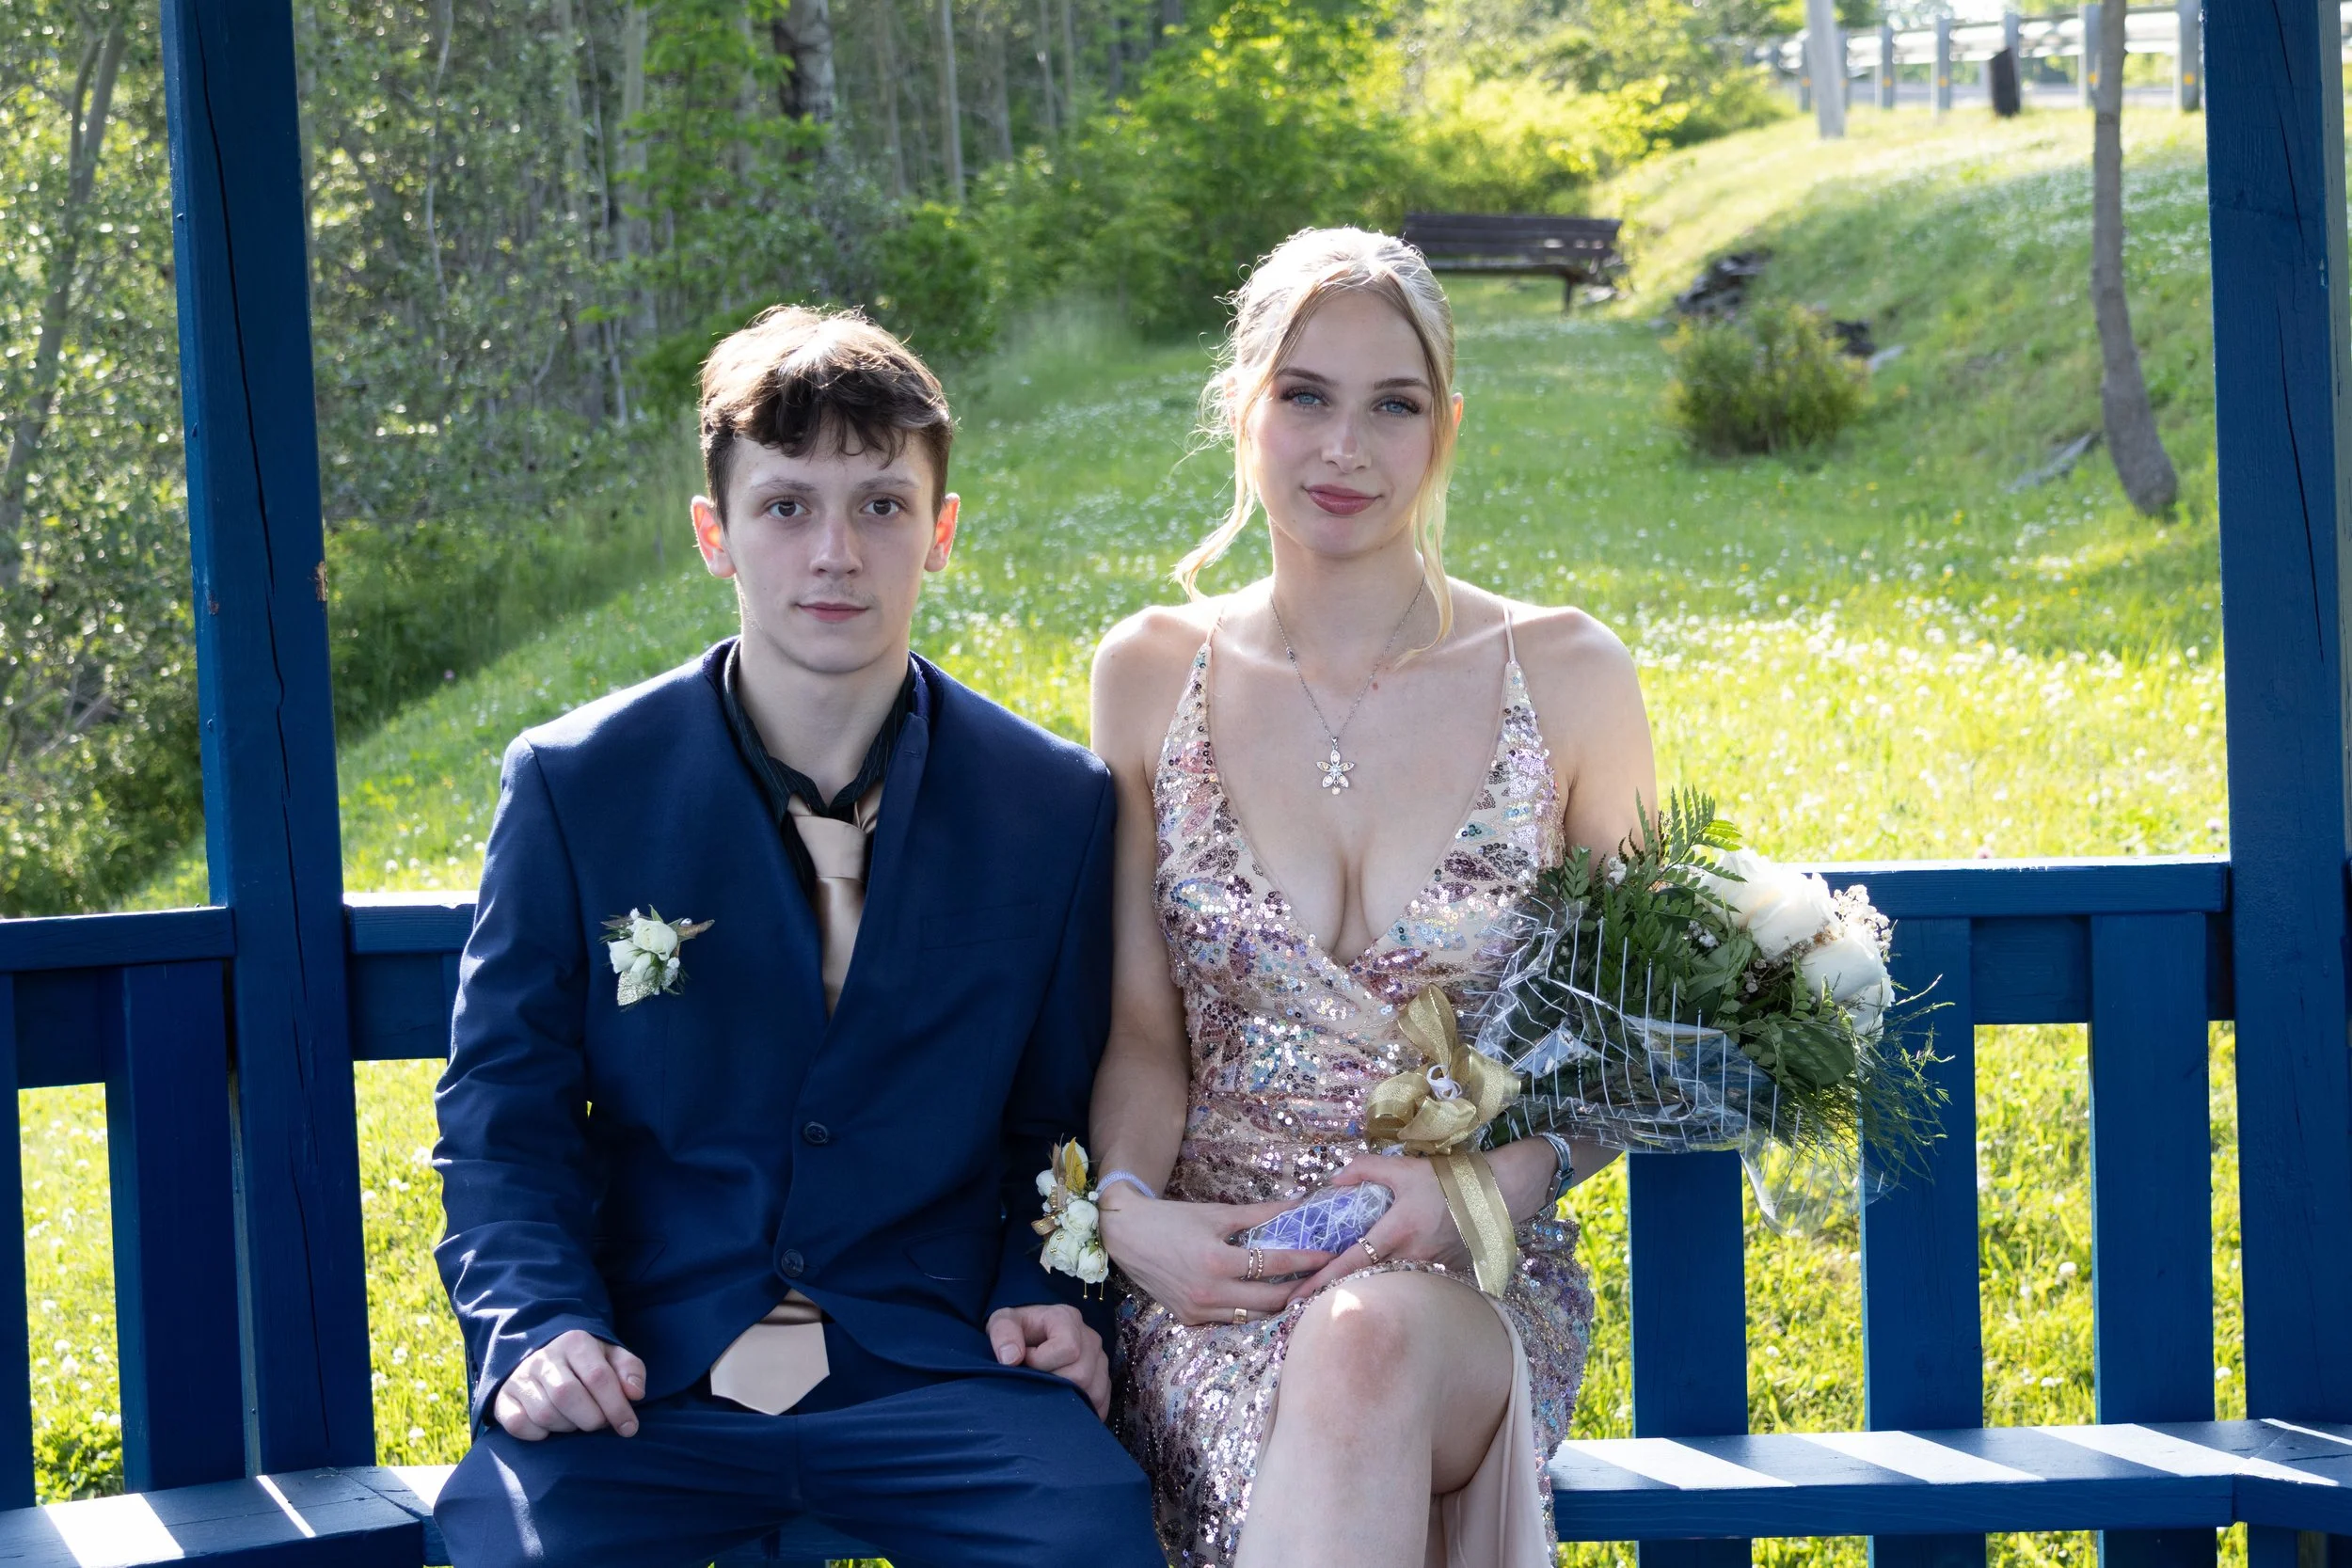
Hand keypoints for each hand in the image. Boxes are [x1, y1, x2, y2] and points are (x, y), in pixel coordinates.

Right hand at [493, 1328, 646, 1440]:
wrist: (542, 1352)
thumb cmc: (586, 1361)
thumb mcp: (612, 1357)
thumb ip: (630, 1370)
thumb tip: (635, 1393)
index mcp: (575, 1342)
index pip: (598, 1377)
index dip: (617, 1407)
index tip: (629, 1428)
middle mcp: (544, 1357)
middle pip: (568, 1396)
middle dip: (591, 1419)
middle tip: (599, 1423)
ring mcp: (520, 1377)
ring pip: (544, 1413)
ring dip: (566, 1427)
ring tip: (576, 1421)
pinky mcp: (502, 1397)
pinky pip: (517, 1424)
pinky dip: (536, 1434)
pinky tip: (550, 1429)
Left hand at [988, 1304, 1111, 1418]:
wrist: (1030, 1333)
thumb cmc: (1017, 1329)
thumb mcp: (1001, 1322)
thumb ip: (1002, 1334)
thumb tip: (1011, 1359)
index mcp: (1067, 1318)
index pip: (1068, 1349)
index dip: (1042, 1362)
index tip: (1024, 1360)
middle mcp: (1089, 1337)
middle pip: (1081, 1375)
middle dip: (1052, 1384)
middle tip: (1034, 1378)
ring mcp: (1099, 1358)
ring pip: (1094, 1392)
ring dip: (1067, 1399)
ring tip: (1046, 1388)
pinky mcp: (1102, 1377)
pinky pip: (1102, 1401)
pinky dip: (1084, 1409)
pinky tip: (1063, 1406)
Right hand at [1098, 1190, 1331, 1326]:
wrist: (1125, 1236)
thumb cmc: (1171, 1219)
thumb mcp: (1217, 1213)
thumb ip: (1260, 1214)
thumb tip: (1297, 1207)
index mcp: (1216, 1261)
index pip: (1273, 1264)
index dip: (1306, 1260)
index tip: (1329, 1255)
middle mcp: (1209, 1292)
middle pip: (1271, 1300)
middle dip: (1301, 1289)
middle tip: (1323, 1279)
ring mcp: (1199, 1311)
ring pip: (1254, 1317)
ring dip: (1279, 1305)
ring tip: (1302, 1291)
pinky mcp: (1190, 1320)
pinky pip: (1232, 1320)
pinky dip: (1252, 1311)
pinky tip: (1267, 1300)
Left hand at [1283, 1142, 1562, 1302]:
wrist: (1498, 1194)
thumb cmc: (1447, 1179)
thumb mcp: (1402, 1167)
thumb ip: (1363, 1170)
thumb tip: (1333, 1181)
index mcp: (1397, 1231)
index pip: (1349, 1262)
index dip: (1319, 1282)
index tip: (1293, 1300)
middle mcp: (1411, 1257)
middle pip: (1365, 1284)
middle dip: (1336, 1296)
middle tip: (1302, 1309)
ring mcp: (1429, 1271)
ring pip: (1388, 1286)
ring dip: (1366, 1293)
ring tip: (1336, 1301)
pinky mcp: (1444, 1275)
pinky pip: (1412, 1283)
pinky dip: (1394, 1286)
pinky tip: (1383, 1290)